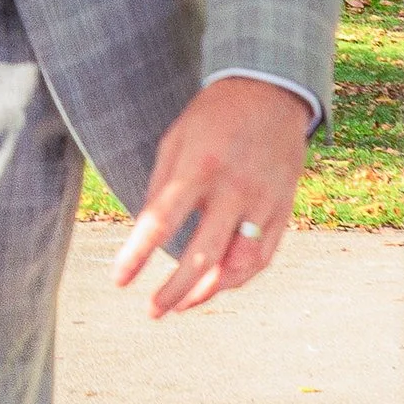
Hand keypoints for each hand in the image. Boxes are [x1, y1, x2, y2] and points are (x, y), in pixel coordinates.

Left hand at [111, 79, 312, 318]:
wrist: (270, 92)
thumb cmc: (213, 117)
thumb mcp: (175, 139)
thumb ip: (161, 186)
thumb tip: (144, 231)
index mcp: (199, 167)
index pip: (162, 221)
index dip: (138, 255)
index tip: (119, 280)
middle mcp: (234, 188)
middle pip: (203, 255)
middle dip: (175, 290)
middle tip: (153, 310)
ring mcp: (263, 202)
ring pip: (240, 264)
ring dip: (210, 292)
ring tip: (184, 305)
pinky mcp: (284, 209)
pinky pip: (263, 256)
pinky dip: (240, 278)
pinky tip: (217, 287)